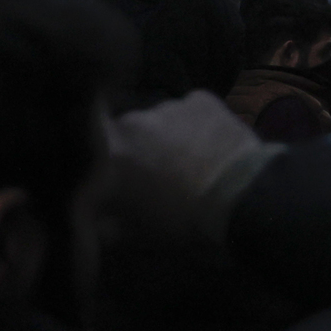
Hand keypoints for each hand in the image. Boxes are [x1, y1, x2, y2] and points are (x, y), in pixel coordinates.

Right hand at [103, 93, 273, 244]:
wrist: (238, 195)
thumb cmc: (181, 218)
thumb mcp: (136, 232)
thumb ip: (106, 225)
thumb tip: (97, 221)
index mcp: (109, 151)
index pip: (91, 144)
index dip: (104, 156)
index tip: (118, 171)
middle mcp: (133, 120)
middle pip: (128, 129)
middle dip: (138, 145)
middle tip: (158, 169)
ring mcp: (169, 105)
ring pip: (161, 118)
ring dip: (168, 133)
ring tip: (189, 157)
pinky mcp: (201, 98)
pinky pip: (192, 109)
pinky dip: (197, 123)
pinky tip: (210, 143)